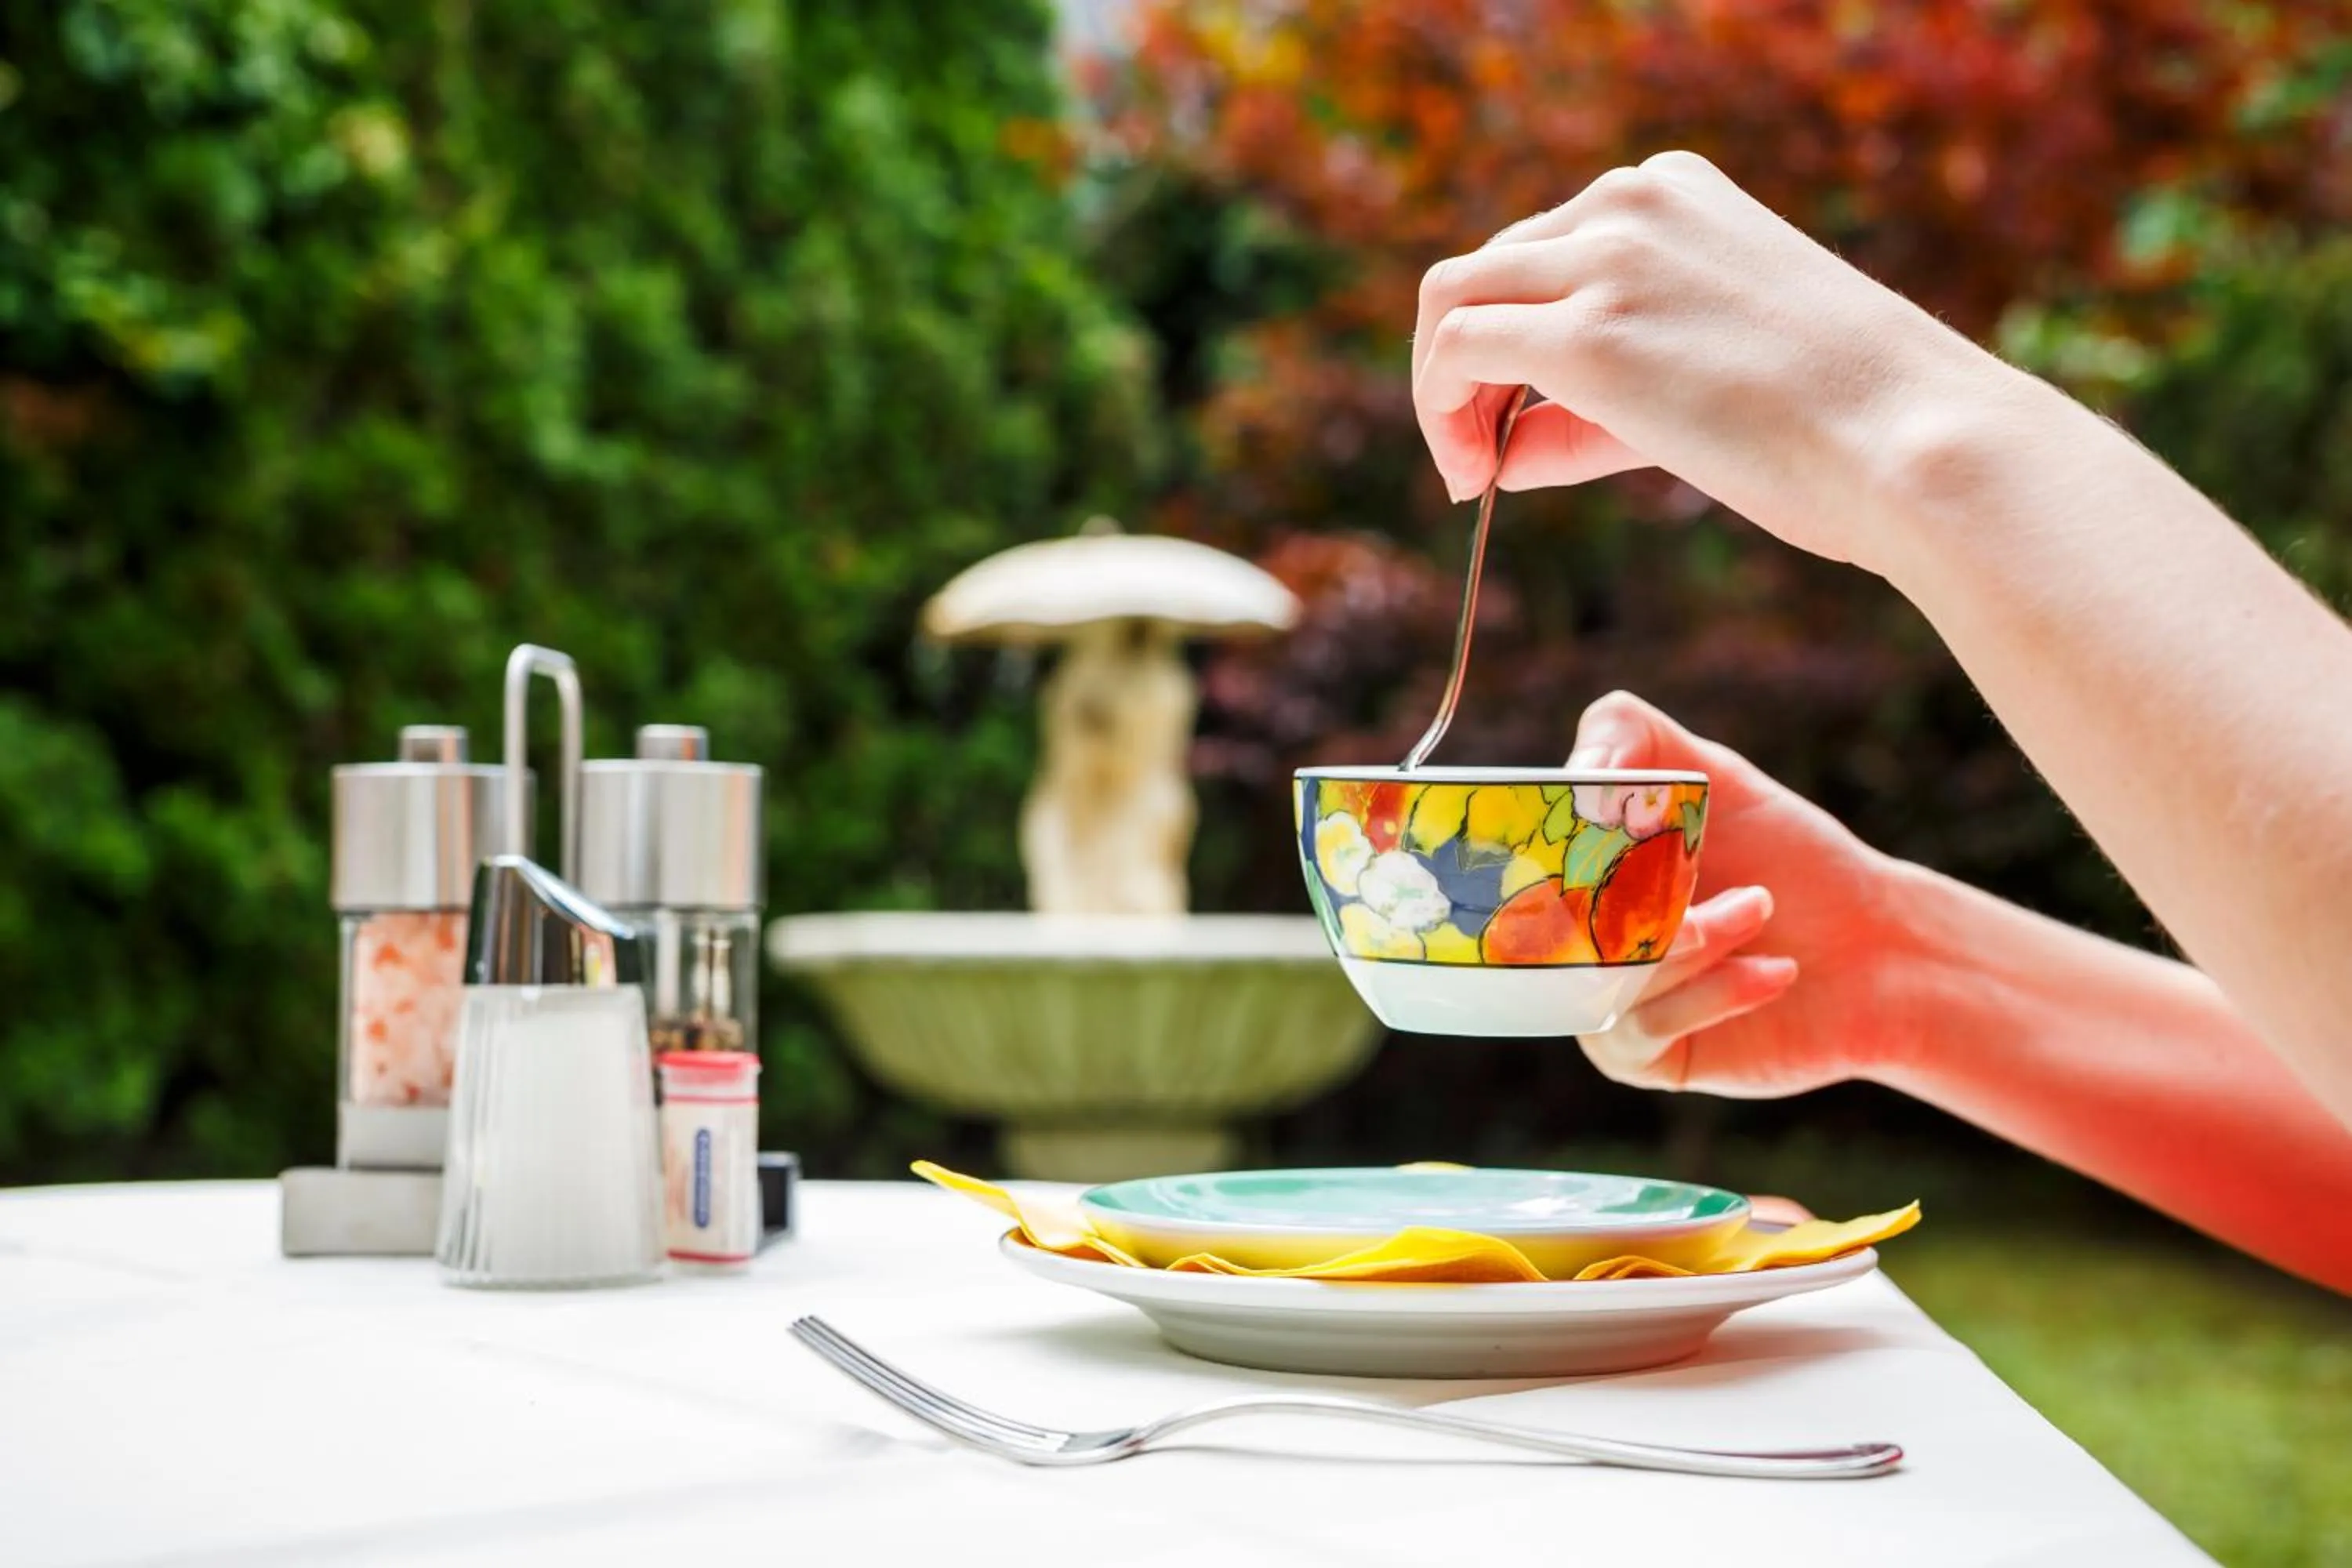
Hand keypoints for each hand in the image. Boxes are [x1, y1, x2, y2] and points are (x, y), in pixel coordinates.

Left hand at [1411, 151, 2019, 574]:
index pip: (1548, 253)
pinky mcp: (1587, 334)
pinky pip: (1456, 352)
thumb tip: (1505, 450)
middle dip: (1468, 370)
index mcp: (1674, 192)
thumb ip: (1605, 397)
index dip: (1516, 345)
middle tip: (1480, 460)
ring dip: (1439, 390)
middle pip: (1489, 270)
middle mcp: (1631, 202)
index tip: (1517, 426)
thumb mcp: (1716, 369)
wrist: (1913, 439)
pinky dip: (1439, 413)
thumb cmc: (1843, 425)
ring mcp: (1606, 260)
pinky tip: (1472, 478)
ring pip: (1452, 299)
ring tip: (1466, 471)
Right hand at [1567, 691, 1920, 1095]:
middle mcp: (1576, 939)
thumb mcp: (1715, 776)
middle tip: (1724, 879)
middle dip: (1648, 891)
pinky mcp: (1642, 1059)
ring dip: (1701, 935)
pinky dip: (1718, 991)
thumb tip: (1576, 769)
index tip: (1615, 829)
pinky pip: (1644, 1026)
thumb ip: (1632, 734)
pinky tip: (1774, 972)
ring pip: (1606, 971)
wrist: (1879, 952)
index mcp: (1575, 871)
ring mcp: (1603, 1001)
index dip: (1552, 843)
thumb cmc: (1794, 862)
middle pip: (1553, 918)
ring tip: (1761, 909)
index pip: (1514, 857)